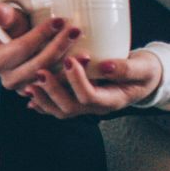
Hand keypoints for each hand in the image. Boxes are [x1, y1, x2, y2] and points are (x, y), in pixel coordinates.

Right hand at [0, 1, 82, 91]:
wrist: (22, 44)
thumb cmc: (16, 28)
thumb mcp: (9, 19)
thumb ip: (2, 14)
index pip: (23, 48)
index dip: (41, 34)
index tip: (59, 20)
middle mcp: (9, 80)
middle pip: (38, 65)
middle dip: (58, 47)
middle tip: (76, 31)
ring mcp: (25, 91)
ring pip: (50, 80)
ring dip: (70, 68)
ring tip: (86, 52)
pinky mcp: (42, 97)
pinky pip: (59, 89)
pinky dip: (74, 80)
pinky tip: (86, 68)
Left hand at [23, 50, 162, 117]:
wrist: (141, 77)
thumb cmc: (142, 71)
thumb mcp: (141, 67)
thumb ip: (126, 69)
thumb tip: (106, 66)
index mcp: (111, 100)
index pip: (90, 97)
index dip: (77, 81)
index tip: (68, 60)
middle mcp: (95, 107)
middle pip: (70, 107)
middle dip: (53, 91)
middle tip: (40, 72)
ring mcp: (84, 105)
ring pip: (60, 110)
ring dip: (43, 98)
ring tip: (29, 84)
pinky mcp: (76, 99)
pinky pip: (56, 107)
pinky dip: (42, 101)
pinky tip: (28, 94)